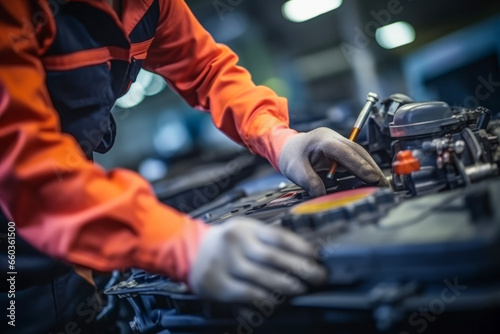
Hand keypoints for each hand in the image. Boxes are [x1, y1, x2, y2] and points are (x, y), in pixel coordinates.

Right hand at [188, 218, 326, 301]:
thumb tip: (302, 253)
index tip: (317, 256)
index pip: (278, 236)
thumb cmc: (225, 242)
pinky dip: (264, 301)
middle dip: (300, 269)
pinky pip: (246, 296)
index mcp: (245, 229)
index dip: (301, 247)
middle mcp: (235, 245)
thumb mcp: (245, 230)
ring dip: (285, 287)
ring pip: (261, 279)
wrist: (190, 251)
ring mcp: (225, 265)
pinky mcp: (218, 286)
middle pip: (273, 258)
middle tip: (317, 276)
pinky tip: (276, 302)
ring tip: (300, 289)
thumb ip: (268, 239)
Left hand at [278, 127, 388, 196]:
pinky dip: (364, 169)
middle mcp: (333, 138)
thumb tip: (322, 196)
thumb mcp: (295, 170)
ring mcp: (338, 142)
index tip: (371, 177)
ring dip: (371, 168)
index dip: (359, 164)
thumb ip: (309, 182)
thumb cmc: (291, 155)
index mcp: (321, 139)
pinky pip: (355, 158)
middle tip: (383, 184)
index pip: (344, 151)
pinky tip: (371, 180)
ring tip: (381, 185)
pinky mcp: (341, 150)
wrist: (287, 147)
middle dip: (371, 167)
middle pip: (357, 151)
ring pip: (360, 154)